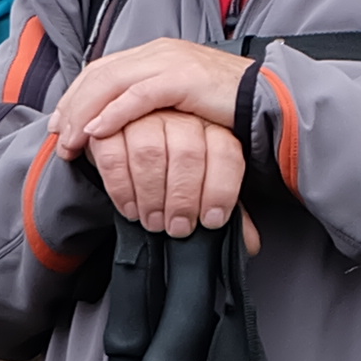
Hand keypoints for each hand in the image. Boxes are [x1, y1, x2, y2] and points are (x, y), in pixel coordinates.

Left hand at [56, 39, 255, 236]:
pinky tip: (98, 132)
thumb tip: (119, 123)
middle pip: (100, 73)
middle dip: (73, 106)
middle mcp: (158, 51)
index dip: (76, 95)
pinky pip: (139, 96)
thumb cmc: (225, 107)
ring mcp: (170, 62)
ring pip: (112, 82)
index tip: (60, 124)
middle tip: (58, 137)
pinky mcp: (183, 79)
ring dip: (85, 113)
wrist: (267, 100)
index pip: (102, 69)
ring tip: (71, 141)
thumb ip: (151, 102)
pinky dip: (113, 114)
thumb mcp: (180, 100)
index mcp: (155, 53)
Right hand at [88, 109, 247, 239]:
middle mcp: (181, 117)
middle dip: (182, 198)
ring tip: (152, 221)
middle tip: (177, 228)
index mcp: (213, 128)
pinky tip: (129, 208)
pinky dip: (121, 188)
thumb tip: (251, 243)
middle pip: (187, 153)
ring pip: (149, 152)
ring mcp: (144, 117)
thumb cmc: (174, 173)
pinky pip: (114, 156)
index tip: (211, 221)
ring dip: (151, 195)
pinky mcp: (109, 126)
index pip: (225, 153)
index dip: (220, 191)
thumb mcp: (204, 187)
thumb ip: (226, 210)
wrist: (130, 144)